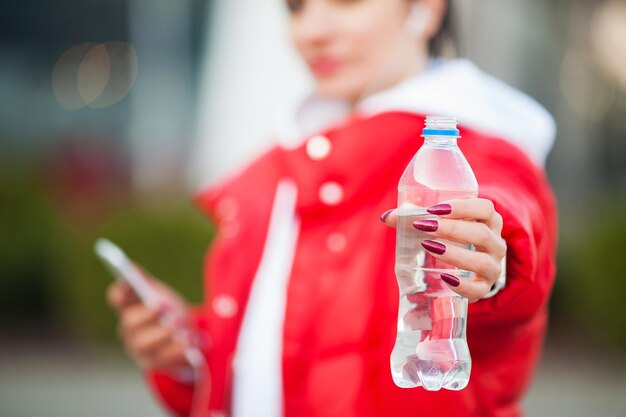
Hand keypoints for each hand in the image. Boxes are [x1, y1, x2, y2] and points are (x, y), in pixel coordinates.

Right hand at [106, 276, 191, 370]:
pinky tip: (188, 342)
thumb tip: (131, 268)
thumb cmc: (167, 311)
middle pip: (129, 322)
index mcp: (128, 307)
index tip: (129, 283)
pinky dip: (176, 350)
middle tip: (166, 306)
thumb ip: (145, 281)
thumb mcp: (159, 294)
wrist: (184, 337)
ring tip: (181, 325)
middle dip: (148, 314)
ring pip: (142, 343)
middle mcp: (128, 329)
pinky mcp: (152, 363)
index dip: (120, 291)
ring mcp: (138, 349)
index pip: (116, 298)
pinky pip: (162, 359)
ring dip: (163, 333)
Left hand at [381, 198, 506, 301]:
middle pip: (481, 234)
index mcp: (488, 221)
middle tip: (424, 227)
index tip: (434, 209)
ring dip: (455, 254)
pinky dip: (462, 285)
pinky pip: (478, 290)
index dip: (463, 207)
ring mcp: (493, 268)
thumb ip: (413, 218)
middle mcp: (496, 244)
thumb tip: (387, 217)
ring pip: (482, 262)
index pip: (485, 208)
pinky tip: (445, 277)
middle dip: (452, 229)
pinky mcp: (483, 288)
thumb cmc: (450, 239)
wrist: (465, 270)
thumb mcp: (438, 225)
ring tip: (430, 247)